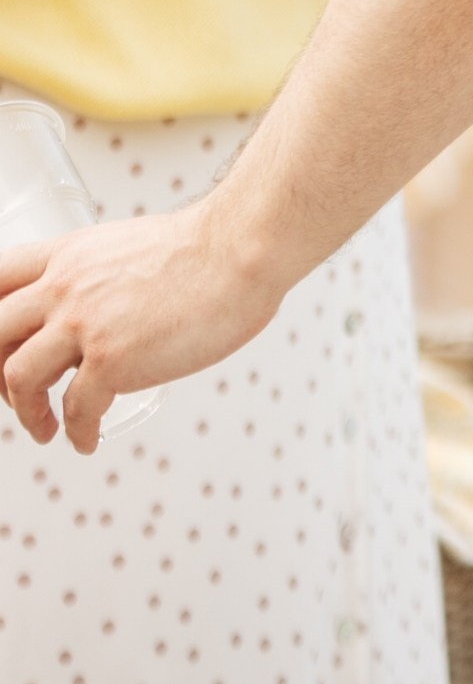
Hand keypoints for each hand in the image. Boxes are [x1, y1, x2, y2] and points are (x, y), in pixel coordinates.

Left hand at [0, 196, 279, 453]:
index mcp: (69, 255)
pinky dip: (77, 433)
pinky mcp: (112, 360)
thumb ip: (102, 274)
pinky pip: (76, 410)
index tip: (0, 347)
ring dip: (26, 413)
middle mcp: (66, 287)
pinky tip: (88, 438)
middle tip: (16, 394)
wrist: (239, 250)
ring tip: (45, 428)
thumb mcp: (128, 245)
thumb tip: (104, 301)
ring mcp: (85, 324)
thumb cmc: (204, 247)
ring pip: (18, 377)